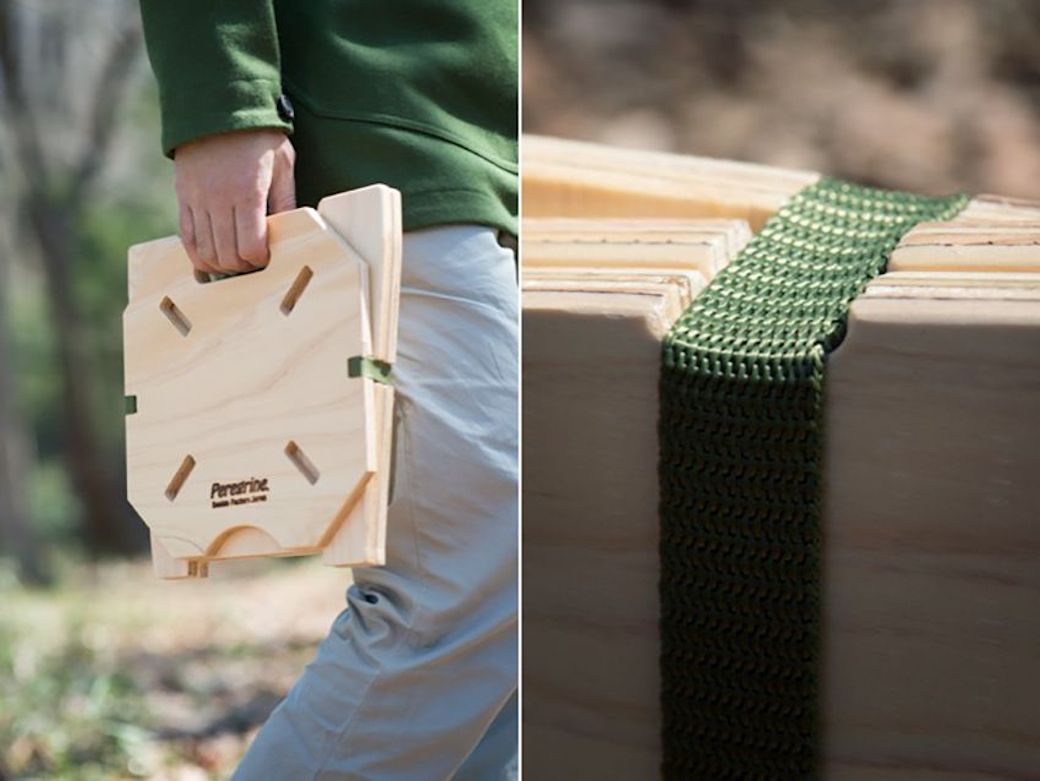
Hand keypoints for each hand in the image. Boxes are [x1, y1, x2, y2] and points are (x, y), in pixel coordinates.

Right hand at [173, 129, 295, 274]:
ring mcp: (197, 199)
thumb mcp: (283, 164)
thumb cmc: (259, 135)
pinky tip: (212, 258)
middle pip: (227, 255)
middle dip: (243, 266)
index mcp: (247, 192)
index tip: (268, 256)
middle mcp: (218, 199)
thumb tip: (290, 233)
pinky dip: (198, 254)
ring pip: (205, 251)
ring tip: (235, 261)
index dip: (261, 259)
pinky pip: (187, 237)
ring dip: (221, 264)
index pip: (251, 247)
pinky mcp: (183, 196)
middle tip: (254, 261)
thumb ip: (285, 201)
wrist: (218, 104)